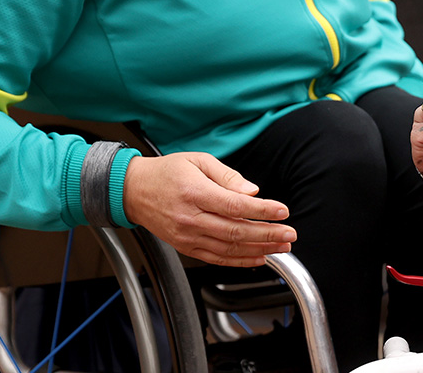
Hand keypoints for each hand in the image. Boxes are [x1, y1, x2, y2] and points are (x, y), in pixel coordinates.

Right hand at [123, 153, 295, 266]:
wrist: (133, 191)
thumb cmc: (167, 173)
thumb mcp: (199, 161)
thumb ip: (228, 176)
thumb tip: (252, 191)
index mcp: (195, 193)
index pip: (236, 206)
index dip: (262, 211)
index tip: (283, 211)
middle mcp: (191, 219)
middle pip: (236, 232)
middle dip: (267, 235)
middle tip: (289, 234)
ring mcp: (187, 236)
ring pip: (228, 249)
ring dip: (259, 250)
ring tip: (281, 247)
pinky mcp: (185, 247)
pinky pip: (216, 258)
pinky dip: (239, 261)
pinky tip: (257, 257)